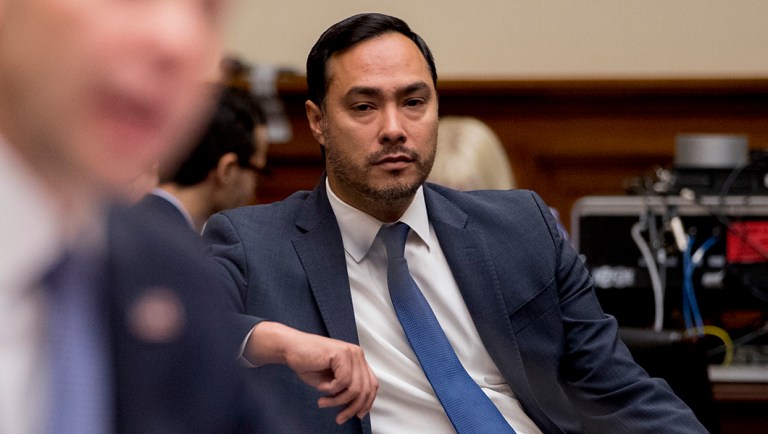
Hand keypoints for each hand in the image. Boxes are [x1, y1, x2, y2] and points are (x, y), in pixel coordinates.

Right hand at [245, 321, 377, 424]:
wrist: (290, 348)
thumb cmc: (308, 363)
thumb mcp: (332, 382)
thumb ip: (346, 390)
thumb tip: (357, 407)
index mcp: (357, 360)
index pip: (371, 384)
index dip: (366, 403)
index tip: (357, 415)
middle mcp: (357, 354)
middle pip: (365, 389)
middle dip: (352, 408)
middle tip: (340, 418)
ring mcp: (351, 352)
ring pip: (354, 388)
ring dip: (337, 400)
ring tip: (323, 402)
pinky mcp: (341, 353)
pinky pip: (343, 381)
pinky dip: (330, 389)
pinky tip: (320, 386)